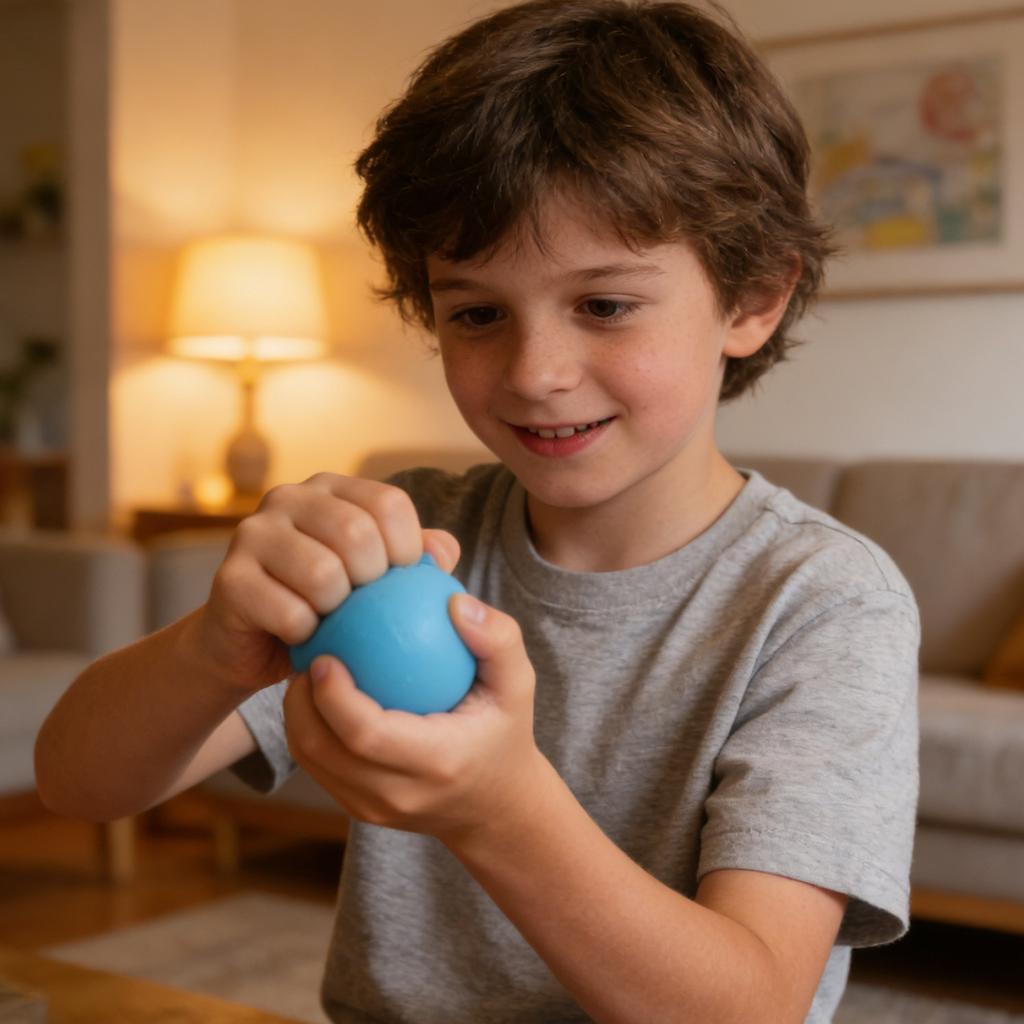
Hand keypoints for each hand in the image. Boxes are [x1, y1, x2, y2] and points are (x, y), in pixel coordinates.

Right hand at [194, 473, 459, 695]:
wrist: (253, 648)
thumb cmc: (329, 610)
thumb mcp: (378, 583)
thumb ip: (416, 560)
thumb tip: (443, 551)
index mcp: (331, 490)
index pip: (389, 503)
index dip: (408, 549)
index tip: (401, 583)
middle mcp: (288, 497)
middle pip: (357, 532)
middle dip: (373, 582)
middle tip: (365, 608)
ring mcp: (253, 533)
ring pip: (323, 573)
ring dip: (338, 614)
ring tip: (332, 622)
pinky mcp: (229, 578)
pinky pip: (290, 613)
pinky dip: (307, 637)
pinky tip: (303, 638)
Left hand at [282, 591, 547, 845]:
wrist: (498, 806)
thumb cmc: (504, 730)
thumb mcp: (517, 683)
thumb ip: (497, 639)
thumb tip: (454, 601)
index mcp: (437, 762)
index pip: (365, 734)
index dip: (332, 695)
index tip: (324, 654)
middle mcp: (399, 794)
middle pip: (322, 750)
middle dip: (299, 701)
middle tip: (308, 654)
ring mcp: (375, 809)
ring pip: (310, 761)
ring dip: (297, 714)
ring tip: (307, 671)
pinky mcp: (360, 811)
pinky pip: (317, 768)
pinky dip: (307, 730)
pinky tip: (316, 694)